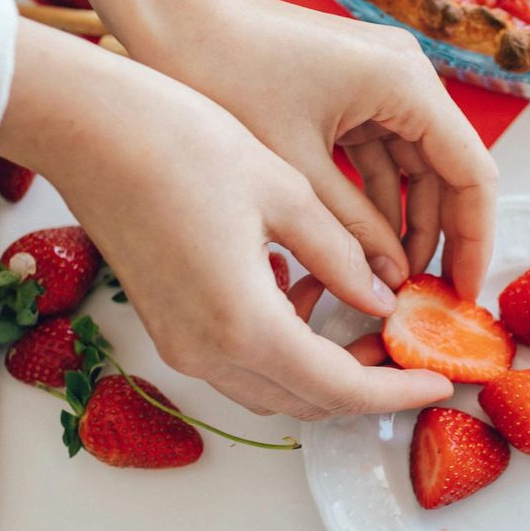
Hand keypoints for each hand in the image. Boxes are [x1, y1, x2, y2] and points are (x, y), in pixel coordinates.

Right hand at [0, 20, 453, 417]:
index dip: (397, 392)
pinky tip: (305, 291)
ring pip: (271, 388)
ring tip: (370, 319)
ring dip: (324, 370)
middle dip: (366, 384)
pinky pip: (237, 360)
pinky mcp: (165, 322)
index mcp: (245, 325)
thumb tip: (382, 297)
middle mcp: (207, 352)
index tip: (440, 382)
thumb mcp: (285, 194)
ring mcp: (179, 343)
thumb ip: (339, 256)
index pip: (340, 389)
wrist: (89, 129)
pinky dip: (283, 347)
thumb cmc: (183, 145)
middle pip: (306, 401)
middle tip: (413, 348)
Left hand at [65, 0, 498, 299]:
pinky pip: (381, 151)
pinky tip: (363, 246)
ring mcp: (380, 79)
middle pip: (448, 170)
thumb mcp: (294, 169)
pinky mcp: (352, 88)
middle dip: (440, 236)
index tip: (462, 296)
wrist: (170, 15)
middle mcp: (406, 75)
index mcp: (405, 84)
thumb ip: (351, 232)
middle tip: (430, 302)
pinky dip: (376, 197)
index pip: (471, 173)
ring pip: (414, 165)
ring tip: (391, 285)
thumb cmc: (224, 74)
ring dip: (404, 221)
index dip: (473, 239)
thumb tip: (391, 286)